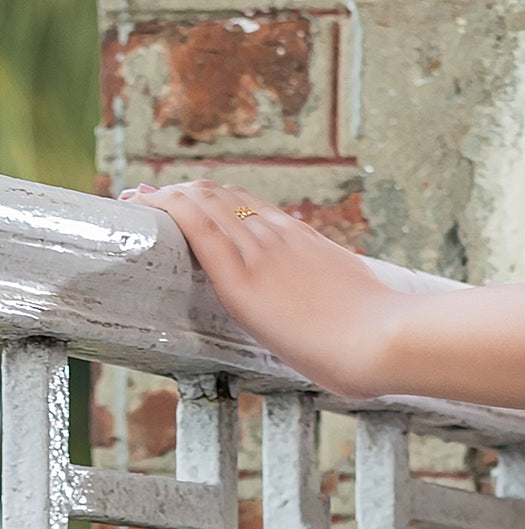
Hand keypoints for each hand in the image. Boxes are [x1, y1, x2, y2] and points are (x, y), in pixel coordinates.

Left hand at [121, 180, 404, 400]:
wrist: (384, 336)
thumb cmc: (378, 331)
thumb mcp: (353, 300)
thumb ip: (333, 297)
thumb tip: (338, 313)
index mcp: (304, 240)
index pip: (250, 205)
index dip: (213, 197)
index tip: (188, 198)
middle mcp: (280, 236)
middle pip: (221, 197)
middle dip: (181, 192)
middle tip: (148, 195)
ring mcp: (261, 254)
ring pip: (205, 205)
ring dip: (166, 197)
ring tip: (136, 198)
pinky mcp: (242, 279)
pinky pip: (199, 230)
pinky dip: (169, 210)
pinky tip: (146, 205)